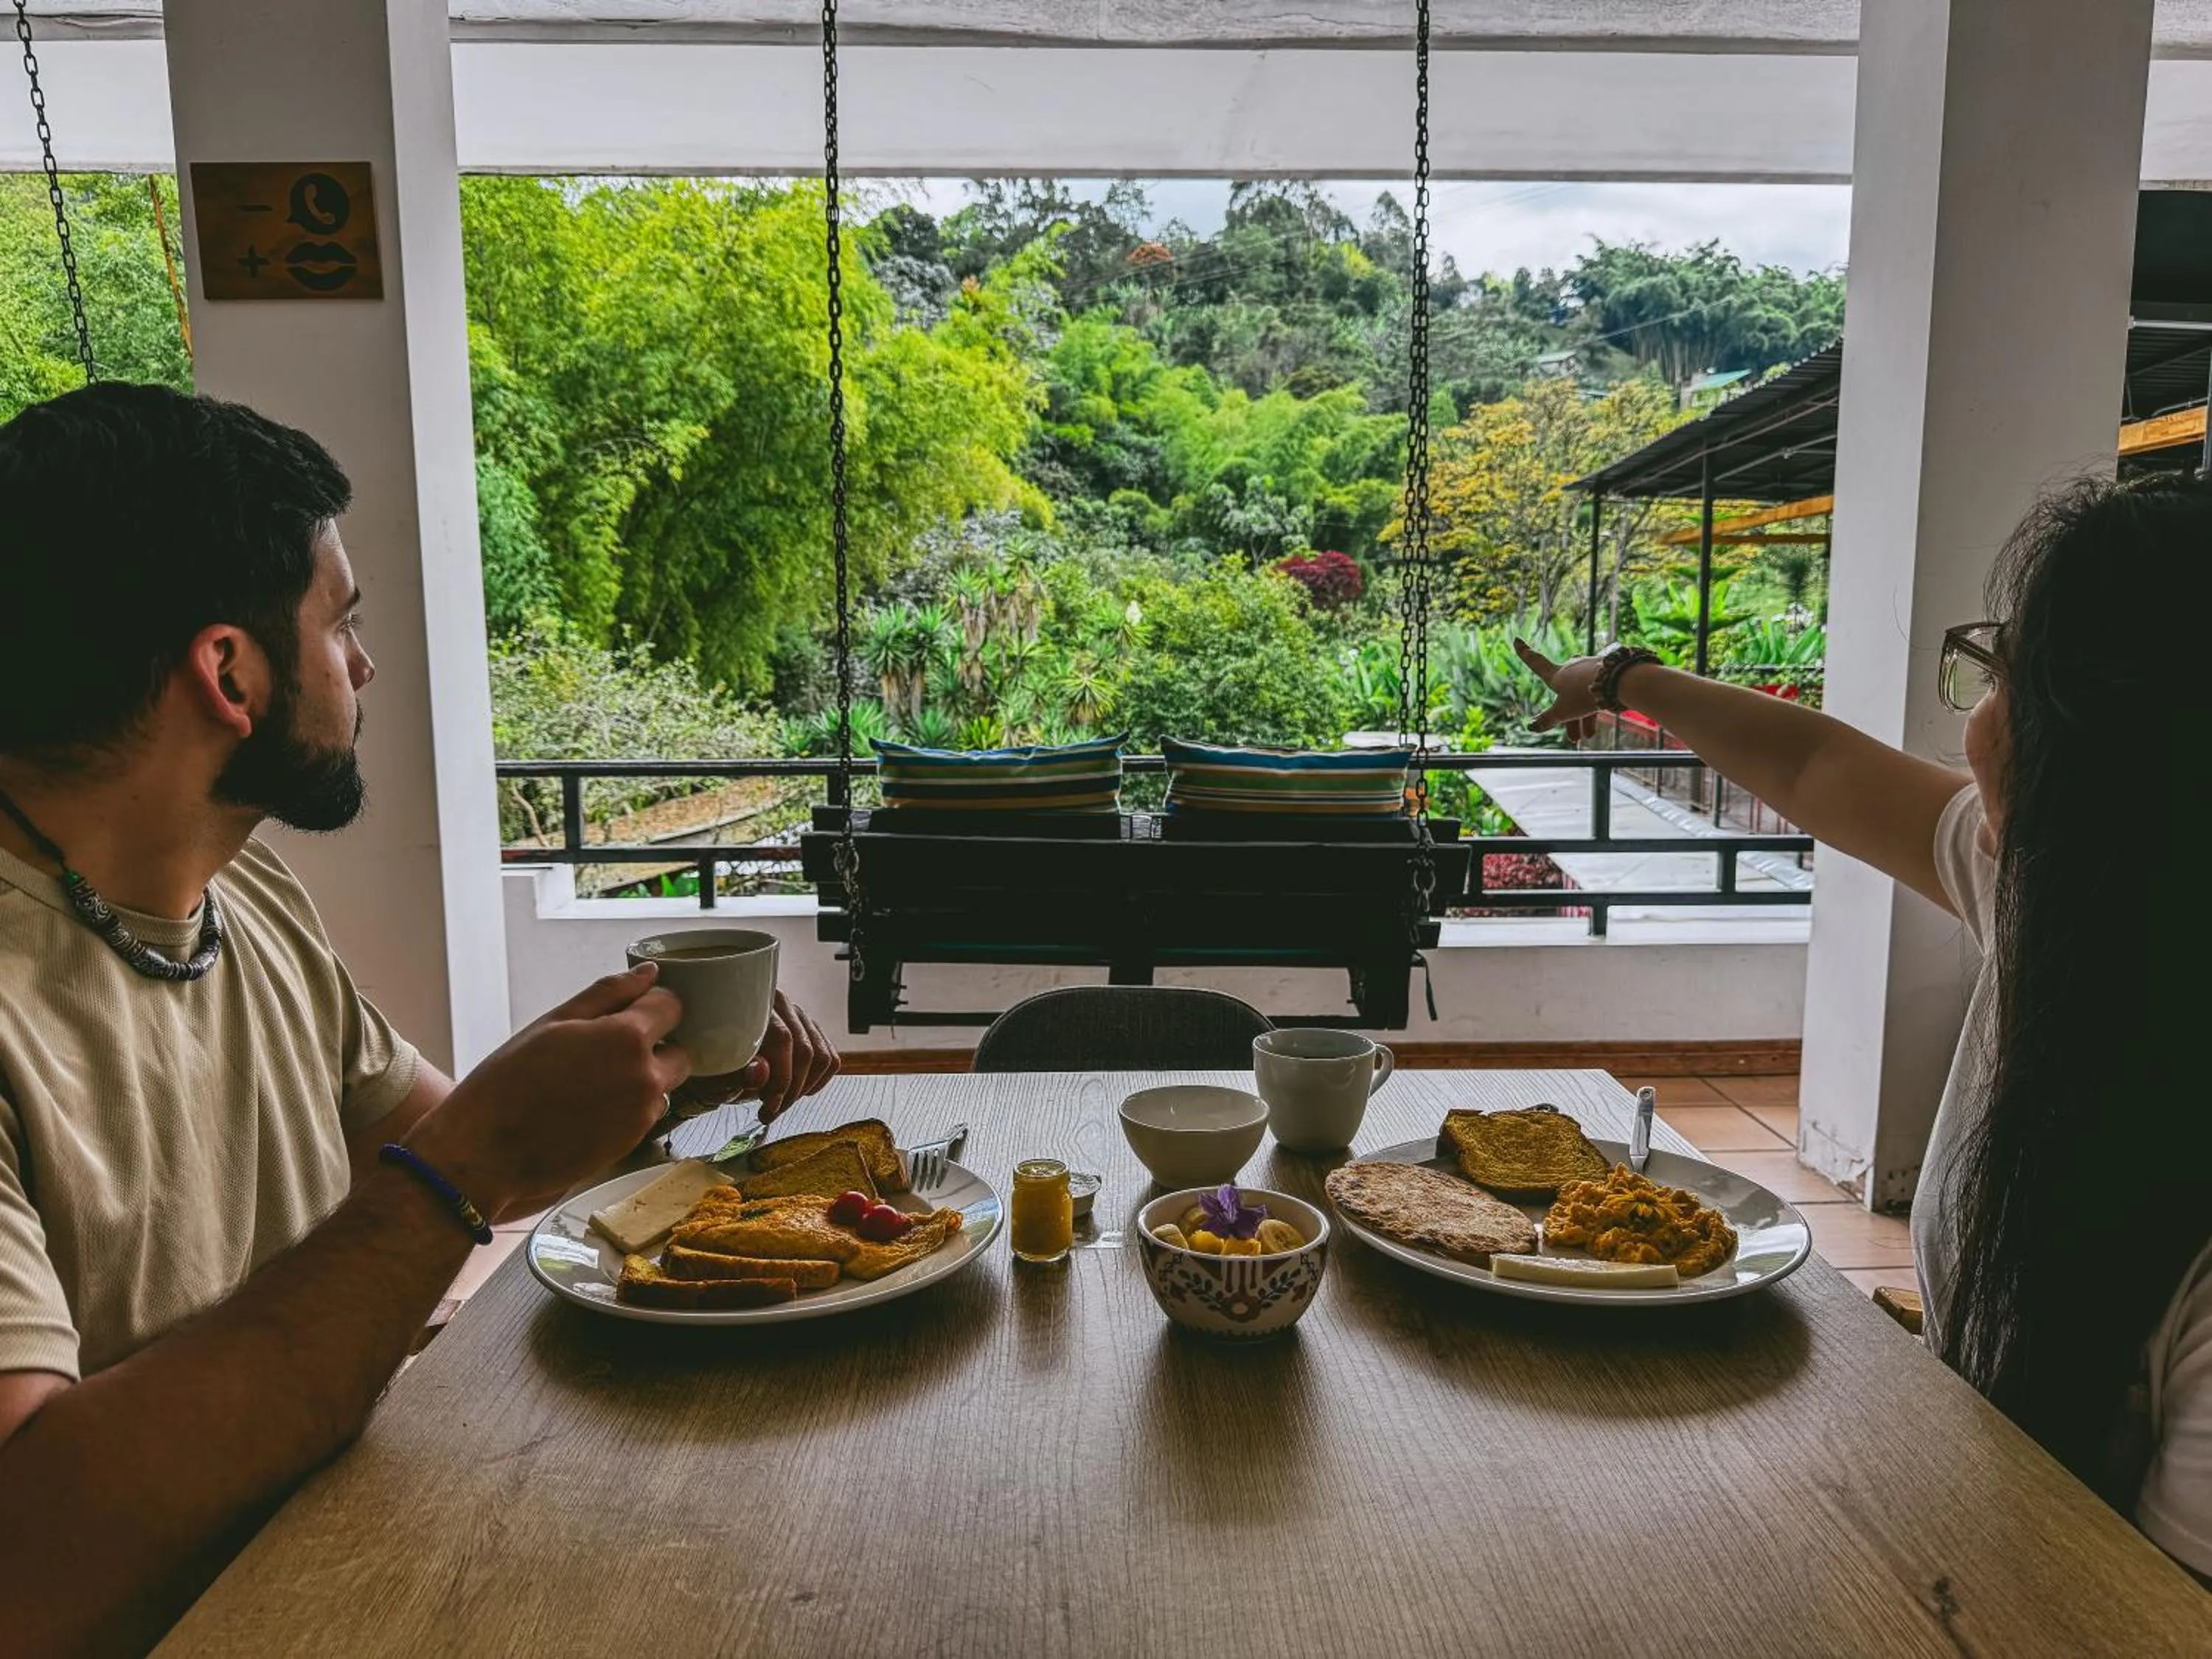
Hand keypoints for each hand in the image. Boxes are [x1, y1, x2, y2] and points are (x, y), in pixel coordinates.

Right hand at [407, 962, 692, 1219]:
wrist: (483, 1153)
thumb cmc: (508, 1082)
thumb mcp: (554, 1022)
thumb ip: (608, 993)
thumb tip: (648, 973)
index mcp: (628, 1038)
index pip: (671, 1007)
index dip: (650, 1004)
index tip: (626, 1011)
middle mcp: (645, 1078)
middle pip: (680, 1051)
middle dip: (655, 1045)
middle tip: (608, 1048)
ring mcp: (641, 1115)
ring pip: (663, 1085)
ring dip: (642, 1078)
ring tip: (592, 1081)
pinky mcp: (631, 1144)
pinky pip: (645, 1114)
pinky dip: (629, 1106)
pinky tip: (589, 1107)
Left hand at [665, 991, 841, 1123]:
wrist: (712, 1064)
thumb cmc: (710, 1068)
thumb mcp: (714, 1076)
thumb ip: (736, 1074)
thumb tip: (761, 1071)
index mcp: (753, 1006)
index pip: (783, 1040)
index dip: (781, 1078)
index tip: (768, 1106)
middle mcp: (781, 1005)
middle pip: (805, 1050)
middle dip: (791, 1090)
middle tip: (770, 1112)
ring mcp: (799, 1018)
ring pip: (821, 1056)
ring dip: (803, 1089)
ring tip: (778, 1103)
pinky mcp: (810, 1033)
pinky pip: (829, 1059)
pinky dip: (816, 1082)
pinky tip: (796, 1093)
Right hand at [1514, 637, 1606, 741]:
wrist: (1618, 683)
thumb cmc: (1584, 693)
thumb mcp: (1563, 711)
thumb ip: (1547, 719)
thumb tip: (1531, 726)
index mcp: (1556, 674)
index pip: (1536, 662)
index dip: (1525, 653)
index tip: (1517, 639)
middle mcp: (1571, 668)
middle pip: (1564, 693)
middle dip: (1567, 715)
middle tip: (1572, 738)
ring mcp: (1589, 670)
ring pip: (1581, 696)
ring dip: (1582, 718)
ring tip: (1587, 737)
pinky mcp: (1606, 674)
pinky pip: (1595, 693)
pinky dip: (1593, 710)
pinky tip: (1597, 725)